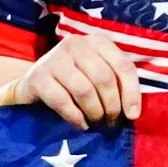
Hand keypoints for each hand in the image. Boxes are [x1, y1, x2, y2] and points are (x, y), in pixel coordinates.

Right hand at [12, 33, 142, 127]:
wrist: (33, 85)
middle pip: (104, 78)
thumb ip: (117, 84)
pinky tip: (81, 125)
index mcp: (97, 41)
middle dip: (111, 106)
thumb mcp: (97, 76)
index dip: (131, 93)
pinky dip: (75, 117)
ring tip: (95, 123)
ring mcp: (55, 58)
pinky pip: (63, 101)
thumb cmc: (74, 82)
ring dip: (94, 113)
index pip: (123, 66)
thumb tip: (133, 112)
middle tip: (110, 122)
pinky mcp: (38, 77)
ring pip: (84, 91)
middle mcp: (76, 44)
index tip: (132, 116)